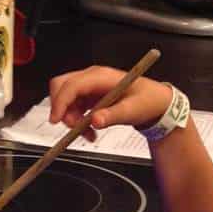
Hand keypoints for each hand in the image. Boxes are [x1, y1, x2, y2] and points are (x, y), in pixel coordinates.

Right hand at [48, 65, 172, 141]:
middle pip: (62, 87)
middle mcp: (92, 78)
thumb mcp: (132, 110)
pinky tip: (90, 131)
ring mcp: (90, 87)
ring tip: (88, 134)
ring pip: (66, 100)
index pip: (71, 85)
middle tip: (73, 128)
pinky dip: (77, 121)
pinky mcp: (90, 96)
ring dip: (71, 119)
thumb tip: (95, 121)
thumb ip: (113, 116)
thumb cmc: (147, 100)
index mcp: (101, 76)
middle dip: (62, 109)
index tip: (56, 119)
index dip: (60, 102)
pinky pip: (74, 107)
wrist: (156, 103)